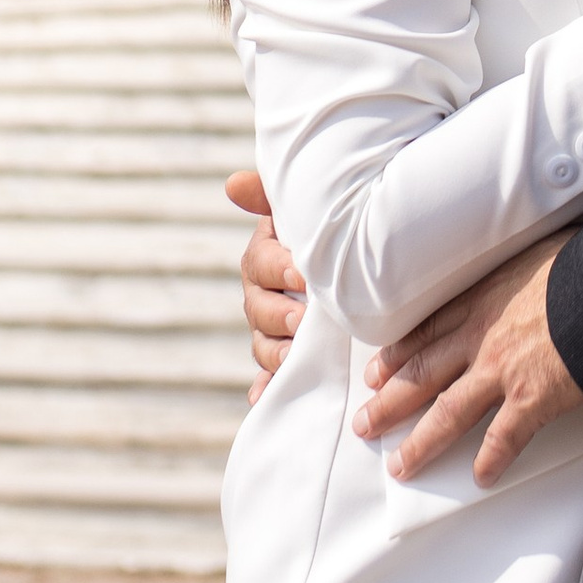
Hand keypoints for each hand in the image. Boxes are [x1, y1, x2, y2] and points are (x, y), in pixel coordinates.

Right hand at [227, 167, 304, 402]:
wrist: (350, 257)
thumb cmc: (325, 226)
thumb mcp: (301, 209)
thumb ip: (270, 195)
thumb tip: (232, 184)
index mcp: (265, 257)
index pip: (260, 264)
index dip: (278, 269)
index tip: (301, 274)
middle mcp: (262, 293)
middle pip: (258, 309)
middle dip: (279, 315)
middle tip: (302, 320)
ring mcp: (271, 327)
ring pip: (263, 344)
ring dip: (275, 353)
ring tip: (294, 357)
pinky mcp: (284, 354)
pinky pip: (269, 376)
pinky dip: (264, 388)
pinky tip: (261, 398)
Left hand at [355, 237, 582, 486]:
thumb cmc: (580, 261)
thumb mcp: (535, 250)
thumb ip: (519, 268)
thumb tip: (530, 265)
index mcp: (481, 299)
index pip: (427, 332)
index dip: (398, 356)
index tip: (376, 374)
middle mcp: (481, 337)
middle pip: (422, 375)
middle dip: (390, 403)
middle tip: (365, 426)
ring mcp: (502, 370)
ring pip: (449, 412)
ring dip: (422, 442)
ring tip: (401, 466)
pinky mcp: (532, 398)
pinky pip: (504, 437)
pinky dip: (491, 458)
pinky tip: (480, 476)